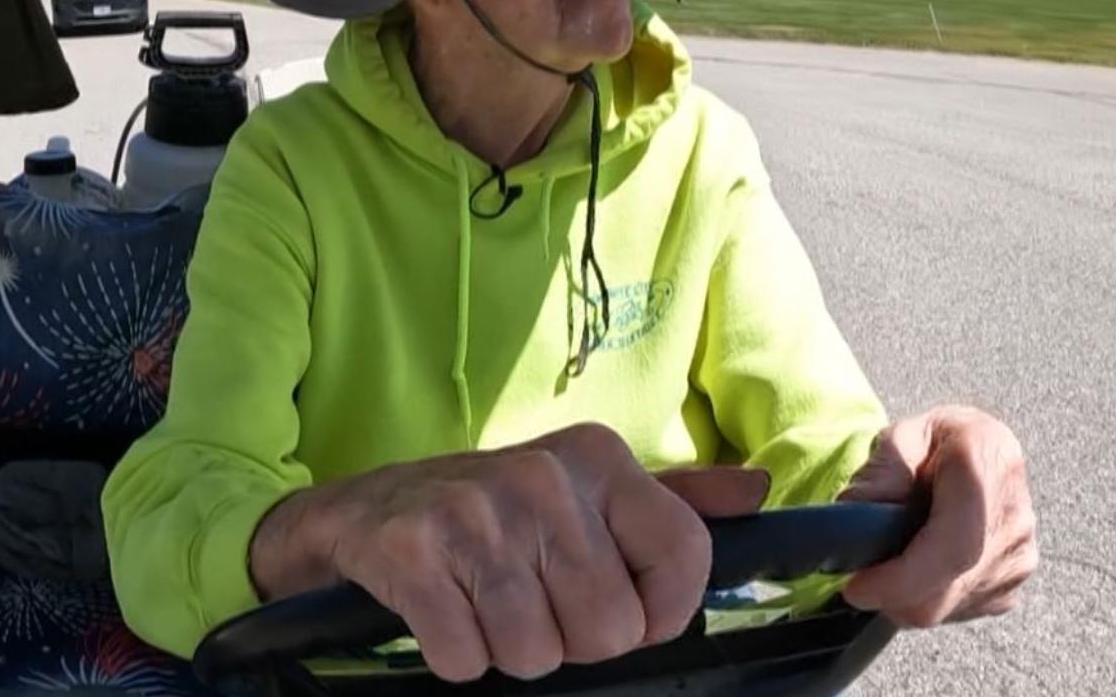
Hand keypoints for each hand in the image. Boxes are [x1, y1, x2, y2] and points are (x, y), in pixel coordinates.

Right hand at [249, 423, 769, 681]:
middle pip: (608, 629)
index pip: (685, 558)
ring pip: (535, 653)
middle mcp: (541, 474)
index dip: (658, 614)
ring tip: (480, 605)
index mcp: (597, 457)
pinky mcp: (412, 550)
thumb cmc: (486, 514)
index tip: (621, 612)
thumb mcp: (579, 493)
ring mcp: (474, 510)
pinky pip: (465, 657)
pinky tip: (439, 613)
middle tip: (527, 603)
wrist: (356, 513)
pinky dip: (451, 656)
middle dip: (568, 641)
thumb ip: (673, 500)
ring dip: (505, 652)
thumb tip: (759, 492)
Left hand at [839, 406, 1036, 625]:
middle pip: (949, 588)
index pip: (953, 547)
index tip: (857, 587)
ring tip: (890, 556)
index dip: (903, 579)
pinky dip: (926, 598)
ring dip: (906, 596)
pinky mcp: (1012, 584)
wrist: (981, 451)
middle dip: (891, 594)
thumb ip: (880, 470)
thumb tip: (858, 511)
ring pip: (947, 607)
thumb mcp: (901, 435)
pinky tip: (917, 565)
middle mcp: (1014, 519)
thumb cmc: (934, 443)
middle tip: (857, 575)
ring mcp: (1019, 557)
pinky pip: (957, 611)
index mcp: (989, 467)